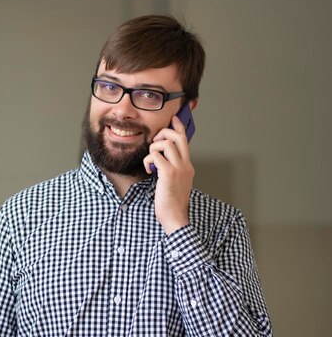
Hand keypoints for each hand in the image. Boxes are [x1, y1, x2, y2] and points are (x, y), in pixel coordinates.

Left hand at [143, 114, 194, 234]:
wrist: (175, 217)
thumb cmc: (171, 202)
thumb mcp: (175, 182)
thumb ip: (171, 169)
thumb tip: (161, 158)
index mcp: (187, 166)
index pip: (185, 140)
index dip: (178, 127)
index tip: (173, 119)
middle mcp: (185, 165)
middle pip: (178, 137)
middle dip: (163, 134)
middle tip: (154, 142)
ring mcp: (179, 169)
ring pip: (166, 144)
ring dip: (153, 148)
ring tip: (150, 160)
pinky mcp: (168, 174)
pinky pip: (156, 156)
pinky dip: (148, 160)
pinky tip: (148, 169)